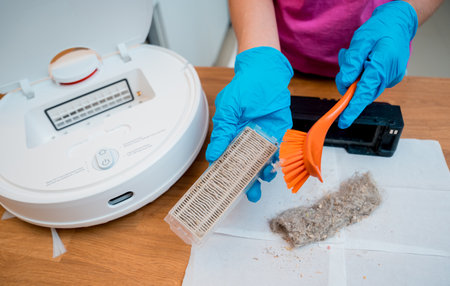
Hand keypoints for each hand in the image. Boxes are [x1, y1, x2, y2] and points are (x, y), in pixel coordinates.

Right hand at [205, 47, 292, 201]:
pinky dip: (278, 161)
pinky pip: (279, 151)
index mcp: (232, 135)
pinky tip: (277, 167)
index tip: (225, 189)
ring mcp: (264, 138)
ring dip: (264, 173)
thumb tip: (213, 155)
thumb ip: (222, 132)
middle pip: (246, 166)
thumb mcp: (228, 108)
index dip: (226, 175)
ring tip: (264, 180)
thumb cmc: (244, 87)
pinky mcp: (279, 133)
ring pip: (263, 161)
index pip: (227, 159)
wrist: (267, 72)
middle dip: (248, 182)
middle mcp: (248, 140)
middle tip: (250, 195)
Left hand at [335, 1, 417, 128]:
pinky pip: (368, 82)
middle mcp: (387, 77)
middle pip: (360, 92)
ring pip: (363, 87)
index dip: (352, 108)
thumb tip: (346, 83)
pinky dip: (361, 73)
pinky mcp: (388, 78)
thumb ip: (352, 63)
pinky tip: (363, 59)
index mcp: (381, 67)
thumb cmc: (381, 30)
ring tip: (356, 54)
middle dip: (348, 82)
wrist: (399, 24)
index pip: (364, 93)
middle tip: (347, 59)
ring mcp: (389, 79)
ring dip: (354, 75)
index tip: (343, 121)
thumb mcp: (361, 40)